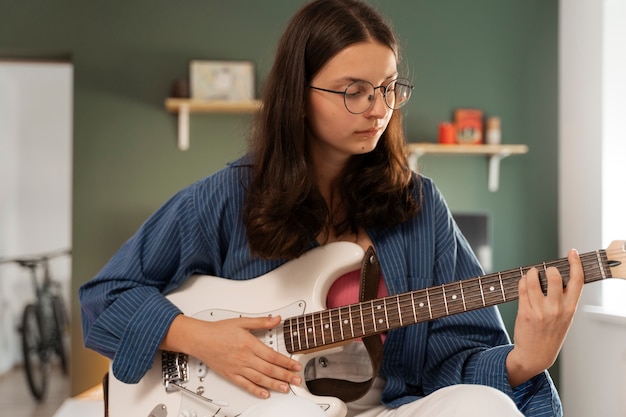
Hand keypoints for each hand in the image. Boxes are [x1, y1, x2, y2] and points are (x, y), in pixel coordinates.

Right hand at [161, 315, 301, 398]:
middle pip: (269, 369)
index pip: (273, 356)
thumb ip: (261, 321)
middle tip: (296, 379)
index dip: (286, 362)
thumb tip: (276, 319)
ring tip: (285, 388)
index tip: (295, 366)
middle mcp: (245, 358)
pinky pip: (245, 385)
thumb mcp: (242, 321)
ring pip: (260, 379)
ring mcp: (238, 368)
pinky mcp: (231, 375)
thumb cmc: (219, 330)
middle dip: (285, 375)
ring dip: (274, 384)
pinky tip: (265, 394)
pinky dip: (256, 390)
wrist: (200, 339)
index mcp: (249, 344)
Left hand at [506, 249, 583, 386]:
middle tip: (545, 270)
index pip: (577, 282)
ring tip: (531, 274)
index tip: (572, 253)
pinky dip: (523, 282)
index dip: (576, 264)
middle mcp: (556, 309)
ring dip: (532, 273)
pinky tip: (524, 282)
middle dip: (549, 269)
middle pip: (555, 277)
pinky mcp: (525, 312)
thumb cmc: (550, 334)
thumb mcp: (565, 318)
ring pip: (534, 281)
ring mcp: (540, 311)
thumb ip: (564, 300)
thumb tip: (556, 277)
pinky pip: (522, 289)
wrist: (535, 355)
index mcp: (570, 309)